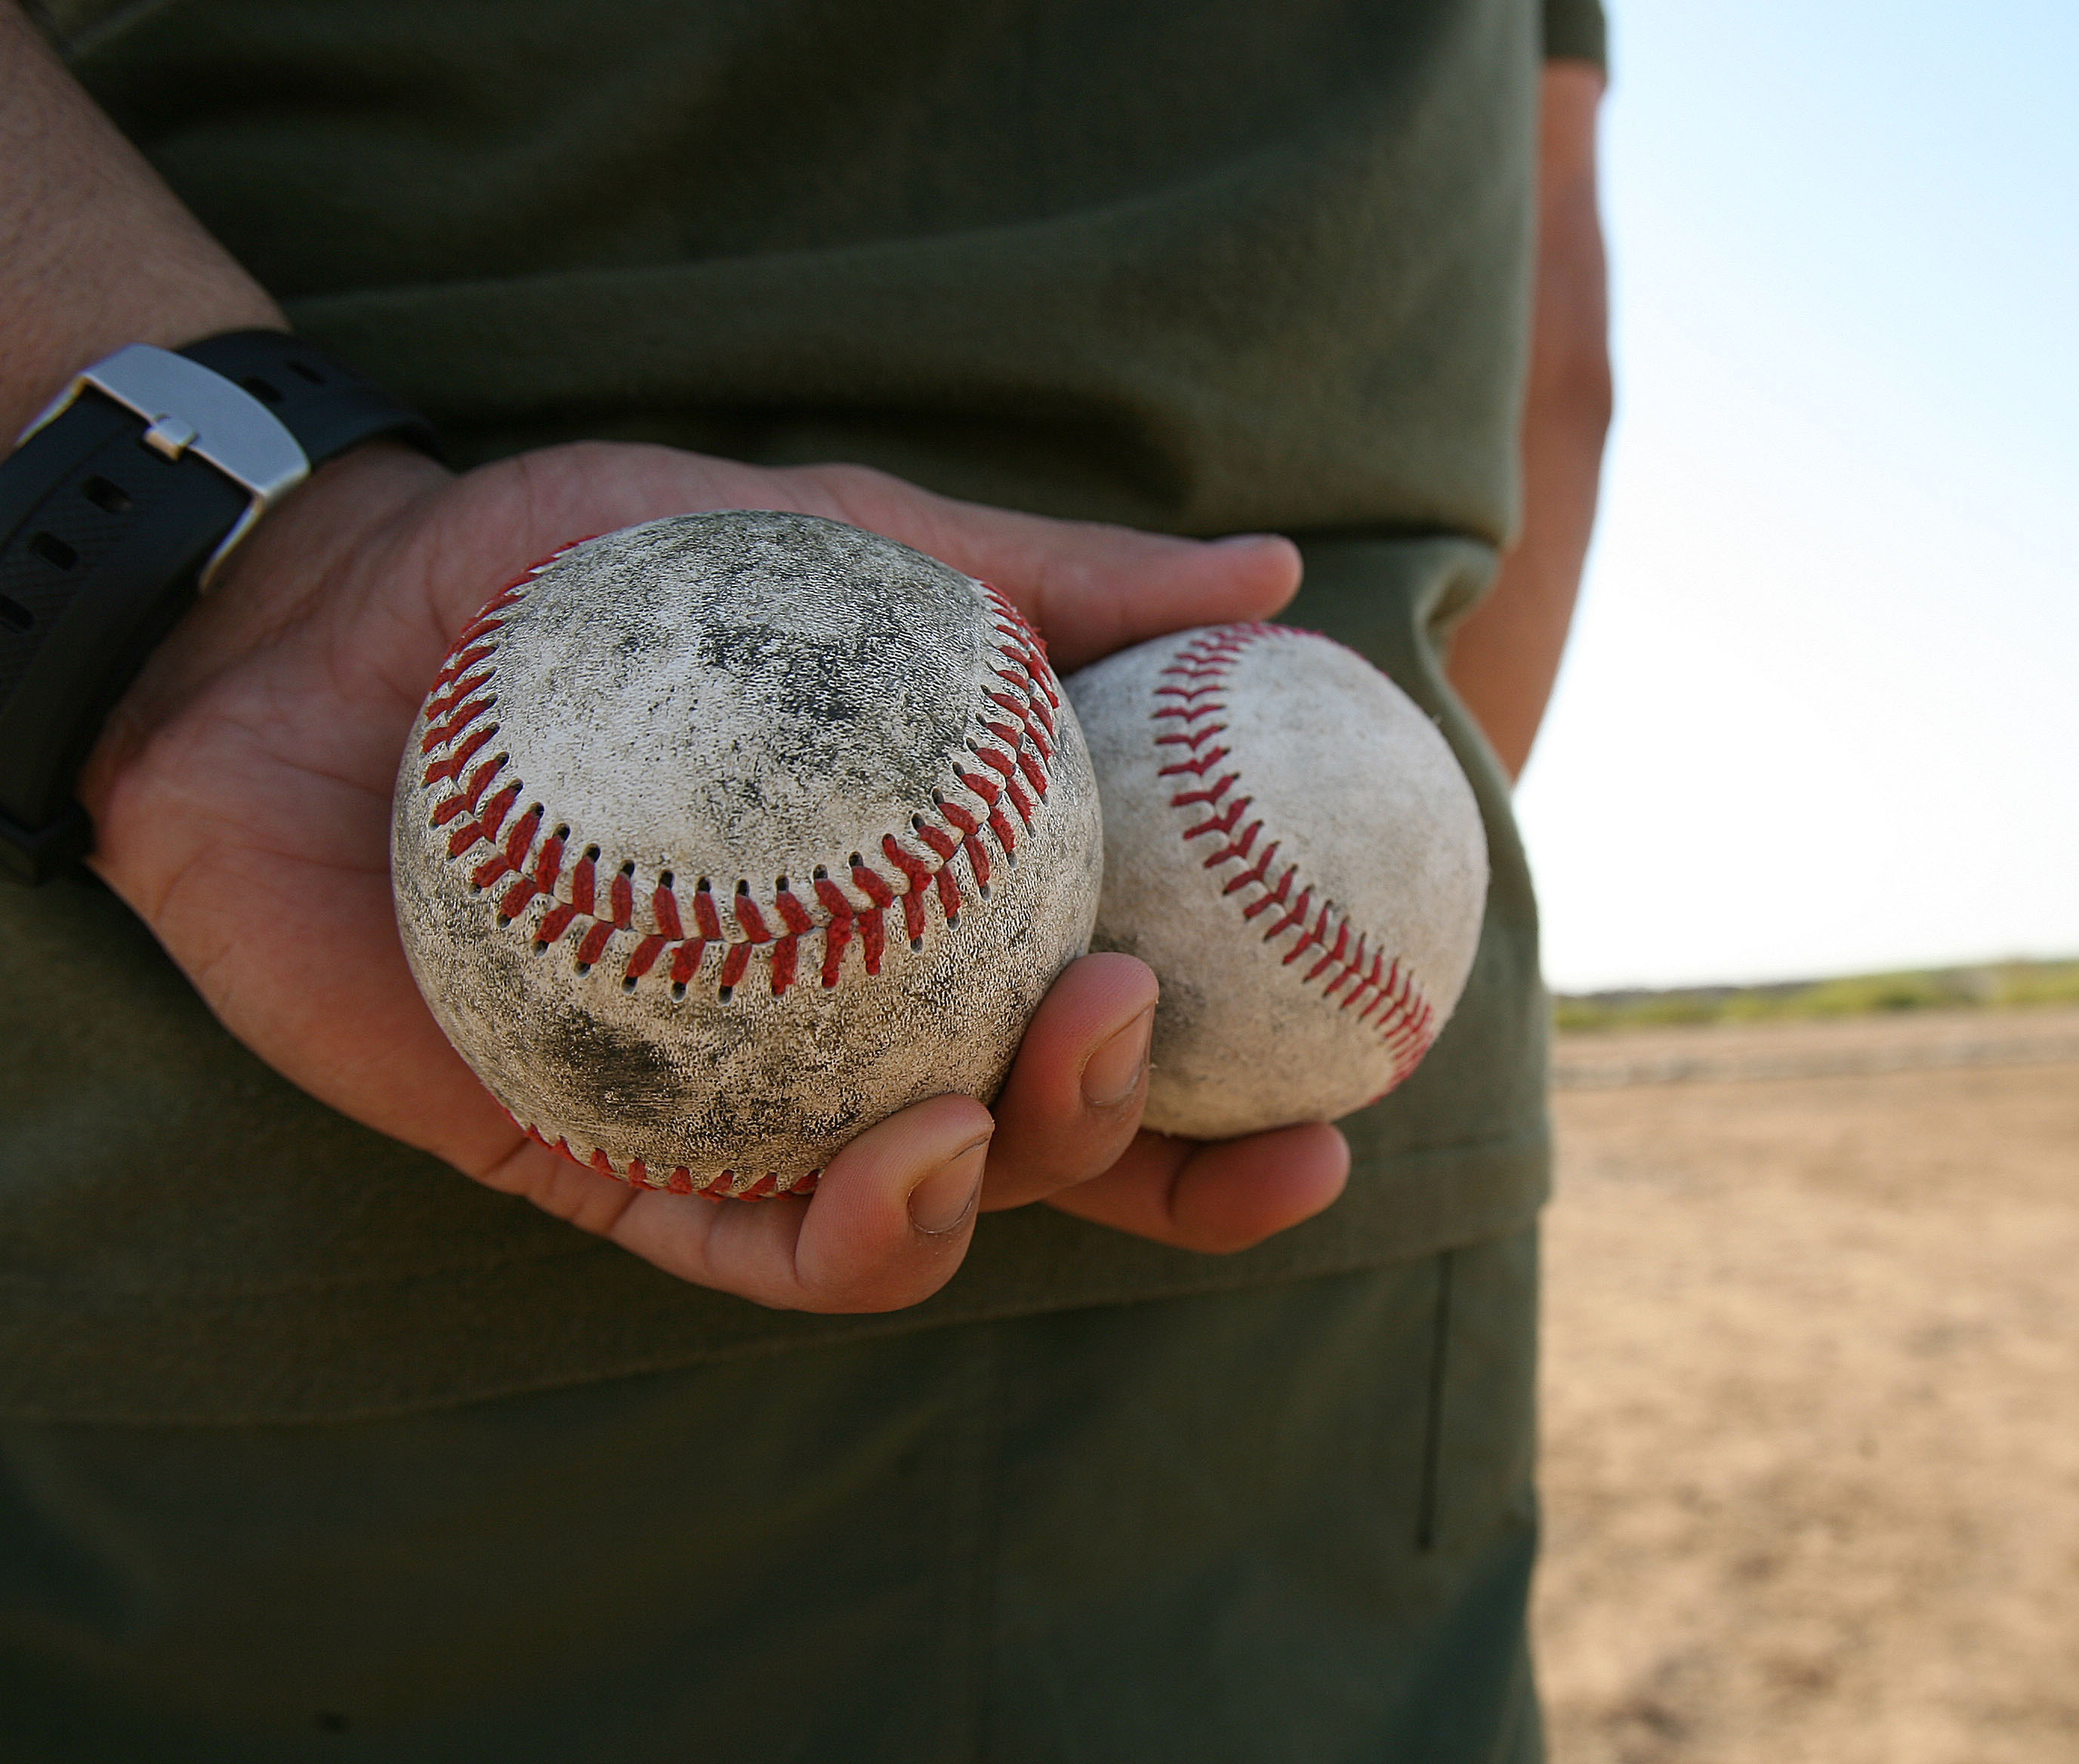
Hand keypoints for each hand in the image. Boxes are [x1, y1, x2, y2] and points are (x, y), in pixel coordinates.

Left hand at [83, 438, 1348, 1313]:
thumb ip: (1046, 578)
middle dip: (1160, 1167)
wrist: (321, 608)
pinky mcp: (587, 1160)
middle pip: (1043, 1160)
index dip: (1244, 1105)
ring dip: (1011, 1188)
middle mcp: (851, 1040)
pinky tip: (903, 1151)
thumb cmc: (591, 572)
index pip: (1113, 1044)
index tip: (1358, 1090)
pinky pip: (739, 1242)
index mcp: (932, 932)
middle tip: (1229, 1090)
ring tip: (1044, 1088)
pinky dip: (845, 1229)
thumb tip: (1277, 570)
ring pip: (912, 1226)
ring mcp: (724, 1112)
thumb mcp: (843, 536)